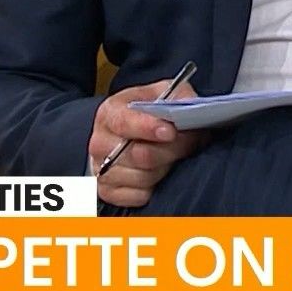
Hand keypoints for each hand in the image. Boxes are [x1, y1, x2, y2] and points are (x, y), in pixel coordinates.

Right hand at [88, 77, 205, 207]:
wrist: (125, 136)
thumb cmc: (146, 114)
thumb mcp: (161, 93)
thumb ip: (178, 95)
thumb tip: (190, 108)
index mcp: (110, 113)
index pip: (125, 122)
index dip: (149, 128)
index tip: (170, 132)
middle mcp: (100, 143)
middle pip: (141, 155)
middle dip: (173, 149)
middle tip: (191, 142)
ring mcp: (102, 170)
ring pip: (144, 177)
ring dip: (167, 168)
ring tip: (175, 156)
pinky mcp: (108, 192)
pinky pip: (140, 196)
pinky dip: (157, 186)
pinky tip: (161, 172)